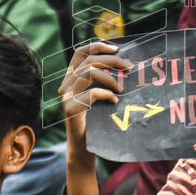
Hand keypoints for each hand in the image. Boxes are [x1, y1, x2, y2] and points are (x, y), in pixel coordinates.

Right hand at [59, 42, 131, 194]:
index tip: (117, 48)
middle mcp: (66, 84)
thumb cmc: (97, 121)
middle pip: (89, 60)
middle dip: (112, 60)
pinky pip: (91, 93)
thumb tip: (126, 63)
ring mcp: (66, 97)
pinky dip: (106, 94)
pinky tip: (114, 102)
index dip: (98, 46)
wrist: (85, 149)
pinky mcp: (70, 109)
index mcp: (72, 78)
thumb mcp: (101, 96)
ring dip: (110, 78)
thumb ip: (105, 79)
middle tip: (129, 67)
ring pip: (88, 73)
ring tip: (121, 89)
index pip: (81, 52)